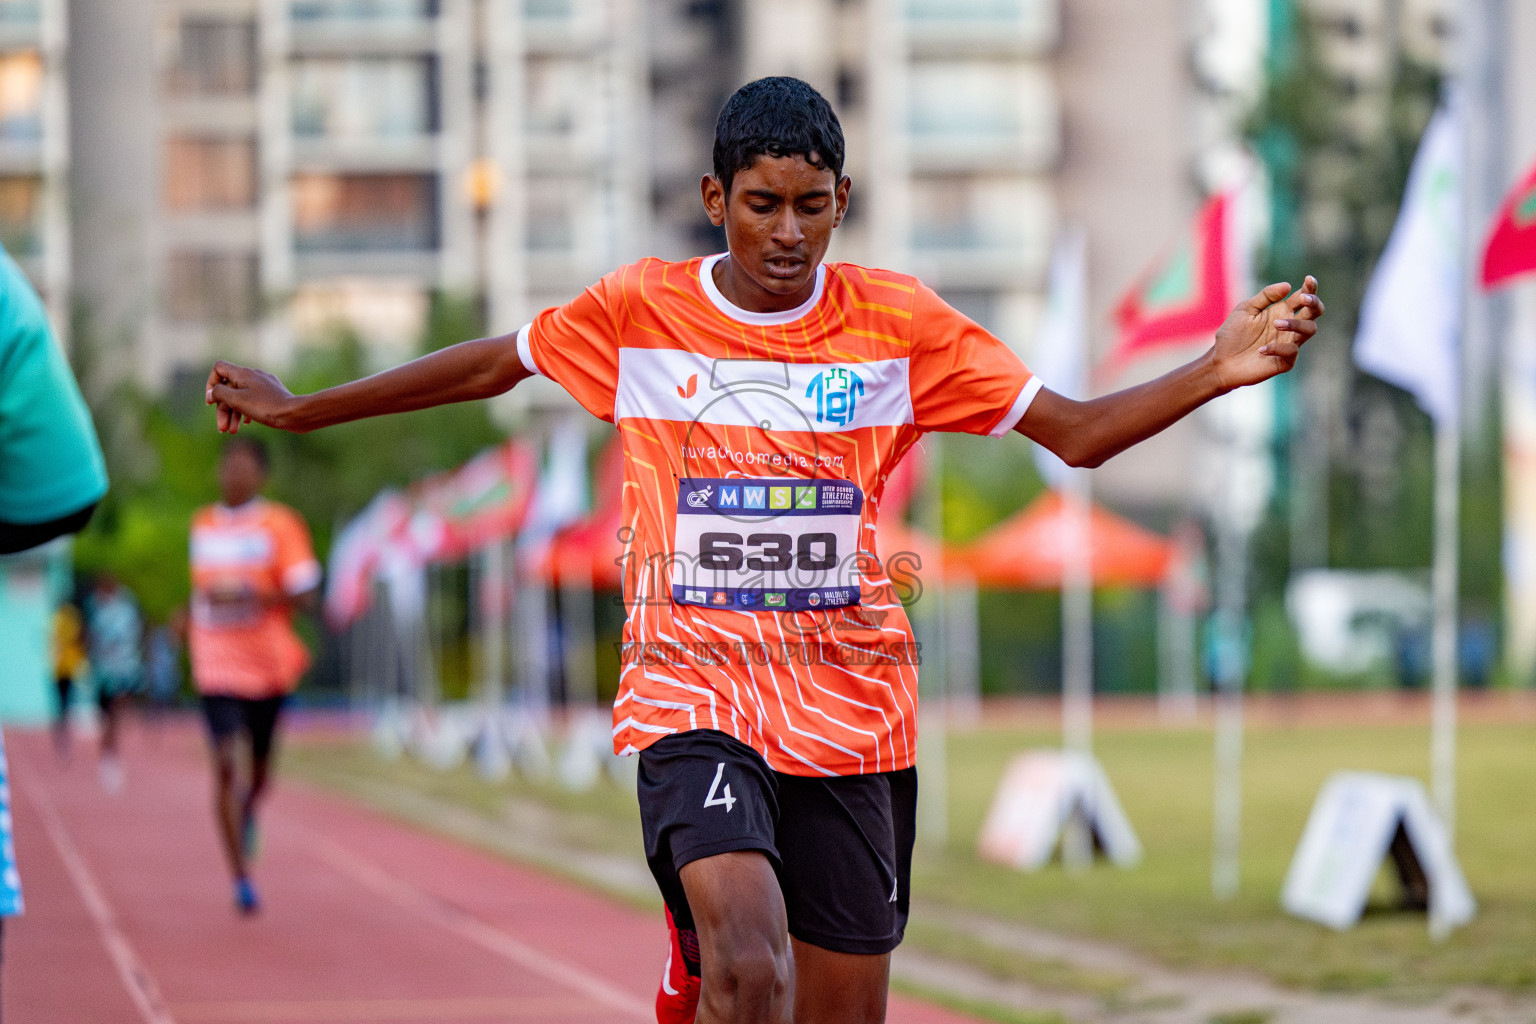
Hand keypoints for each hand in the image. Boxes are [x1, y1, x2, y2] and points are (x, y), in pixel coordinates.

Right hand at [205, 361, 297, 433]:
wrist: (296, 414)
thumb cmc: (266, 407)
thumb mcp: (237, 400)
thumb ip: (220, 393)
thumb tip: (212, 392)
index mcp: (243, 373)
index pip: (219, 368)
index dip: (211, 384)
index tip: (212, 402)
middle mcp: (253, 375)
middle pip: (229, 388)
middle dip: (223, 409)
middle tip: (222, 429)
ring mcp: (264, 385)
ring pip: (242, 397)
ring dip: (234, 414)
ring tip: (232, 431)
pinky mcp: (273, 394)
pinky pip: (254, 400)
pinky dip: (247, 411)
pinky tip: (247, 423)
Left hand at [1210, 277, 1323, 391]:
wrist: (1220, 361)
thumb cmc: (1233, 334)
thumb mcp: (1246, 309)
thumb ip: (1266, 296)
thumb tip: (1288, 285)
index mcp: (1282, 311)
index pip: (1303, 296)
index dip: (1310, 287)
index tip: (1308, 279)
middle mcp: (1290, 327)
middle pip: (1315, 312)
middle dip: (1314, 303)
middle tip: (1304, 299)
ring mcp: (1289, 343)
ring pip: (1310, 330)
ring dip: (1296, 324)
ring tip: (1276, 323)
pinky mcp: (1285, 361)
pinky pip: (1292, 352)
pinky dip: (1278, 348)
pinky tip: (1260, 350)